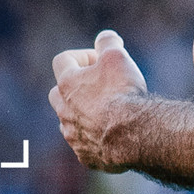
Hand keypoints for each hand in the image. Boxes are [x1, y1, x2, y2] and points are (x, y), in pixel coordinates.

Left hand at [49, 30, 147, 171]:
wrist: (134, 133)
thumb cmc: (123, 92)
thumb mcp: (117, 56)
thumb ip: (107, 42)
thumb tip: (104, 37)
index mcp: (67, 84)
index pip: (63, 60)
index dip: (82, 55)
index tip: (100, 59)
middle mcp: (63, 110)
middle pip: (59, 93)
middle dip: (76, 87)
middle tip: (100, 85)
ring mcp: (72, 135)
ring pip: (70, 121)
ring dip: (83, 113)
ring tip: (108, 111)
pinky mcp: (84, 155)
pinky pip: (84, 144)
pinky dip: (94, 137)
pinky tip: (113, 134)